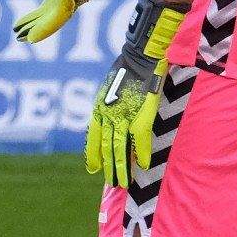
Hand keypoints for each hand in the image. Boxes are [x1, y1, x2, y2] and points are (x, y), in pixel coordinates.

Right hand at [17, 0, 142, 43]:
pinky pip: (56, 18)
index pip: (49, 6)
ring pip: (52, 22)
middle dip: (34, 27)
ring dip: (37, 31)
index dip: (36, 15)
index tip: (24, 23)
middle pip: (49, 17)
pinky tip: (32, 38)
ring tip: (22, 40)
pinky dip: (44, 29)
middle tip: (19, 37)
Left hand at [86, 0, 189, 188]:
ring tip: (124, 183)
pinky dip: (141, 153)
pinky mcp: (140, 114)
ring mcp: (123, 115)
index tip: (94, 169)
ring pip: (119, 148)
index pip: (93, 137)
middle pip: (105, 147)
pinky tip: (143, 165)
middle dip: (109, 167)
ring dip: (122, 168)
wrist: (142, 53)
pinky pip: (139, 140)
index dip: (94, 154)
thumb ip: (109, 104)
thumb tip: (112, 116)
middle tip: (112, 184)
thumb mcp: (111, 86)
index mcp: (99, 107)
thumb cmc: (128, 66)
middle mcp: (107, 114)